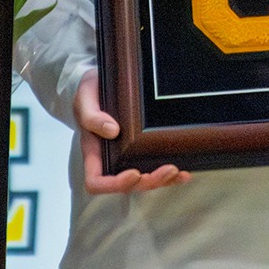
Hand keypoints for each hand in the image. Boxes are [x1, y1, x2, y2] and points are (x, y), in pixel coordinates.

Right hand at [74, 71, 190, 194]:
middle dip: (148, 182)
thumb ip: (92, 116)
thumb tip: (112, 131)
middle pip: (127, 184)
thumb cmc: (89, 93)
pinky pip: (154, 166)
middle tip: (167, 170)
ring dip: (161, 181)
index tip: (133, 173)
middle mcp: (110, 158)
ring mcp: (126, 156)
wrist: (99, 83)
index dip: (114, 184)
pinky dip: (170, 175)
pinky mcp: (140, 148)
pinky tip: (184, 173)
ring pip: (143, 180)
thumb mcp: (85, 99)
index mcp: (93, 151)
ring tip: (176, 171)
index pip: (96, 182)